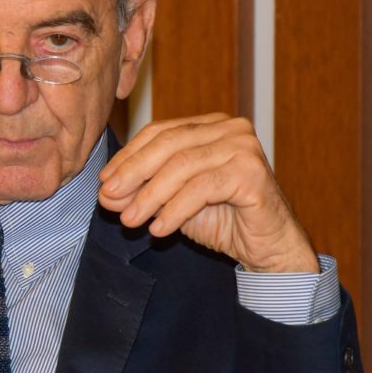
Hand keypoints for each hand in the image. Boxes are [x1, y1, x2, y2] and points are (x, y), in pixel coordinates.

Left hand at [98, 113, 318, 273]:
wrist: (266, 247)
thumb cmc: (223, 220)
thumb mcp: (173, 202)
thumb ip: (143, 192)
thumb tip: (107, 194)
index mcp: (210, 125)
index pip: (160, 132)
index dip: (128, 156)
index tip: (105, 182)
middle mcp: (230, 129)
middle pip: (168, 144)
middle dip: (133, 173)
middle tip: (109, 199)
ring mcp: (243, 148)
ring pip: (182, 166)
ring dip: (149, 196)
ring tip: (129, 221)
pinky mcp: (251, 173)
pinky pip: (201, 189)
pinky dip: (174, 210)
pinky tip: (158, 229)